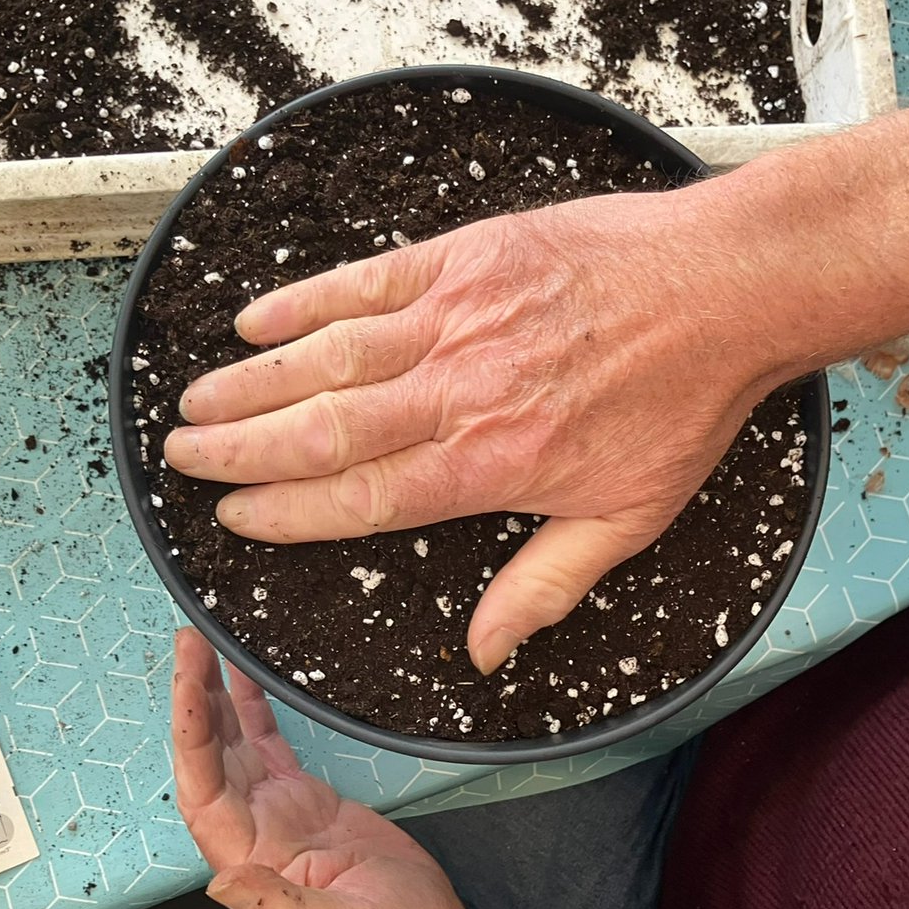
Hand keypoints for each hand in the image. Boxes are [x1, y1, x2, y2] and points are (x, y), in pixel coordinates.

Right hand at [164, 186, 782, 671]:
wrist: (725, 291)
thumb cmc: (681, 406)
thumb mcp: (628, 519)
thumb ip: (546, 585)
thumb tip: (488, 651)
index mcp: (492, 464)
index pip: (362, 497)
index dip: (288, 511)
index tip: (237, 519)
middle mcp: (460, 392)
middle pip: (324, 428)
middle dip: (242, 449)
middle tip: (183, 459)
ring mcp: (458, 318)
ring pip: (330, 357)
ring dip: (253, 383)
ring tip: (197, 402)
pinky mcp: (467, 257)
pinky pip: (367, 281)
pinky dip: (305, 300)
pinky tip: (257, 319)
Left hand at [170, 626, 480, 908]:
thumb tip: (220, 880)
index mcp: (249, 860)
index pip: (204, 790)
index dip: (192, 736)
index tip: (188, 682)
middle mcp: (251, 829)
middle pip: (209, 758)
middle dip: (194, 701)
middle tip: (189, 641)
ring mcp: (276, 809)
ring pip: (233, 745)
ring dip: (214, 698)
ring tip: (202, 644)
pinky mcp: (304, 795)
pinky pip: (268, 743)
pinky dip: (253, 708)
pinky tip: (244, 674)